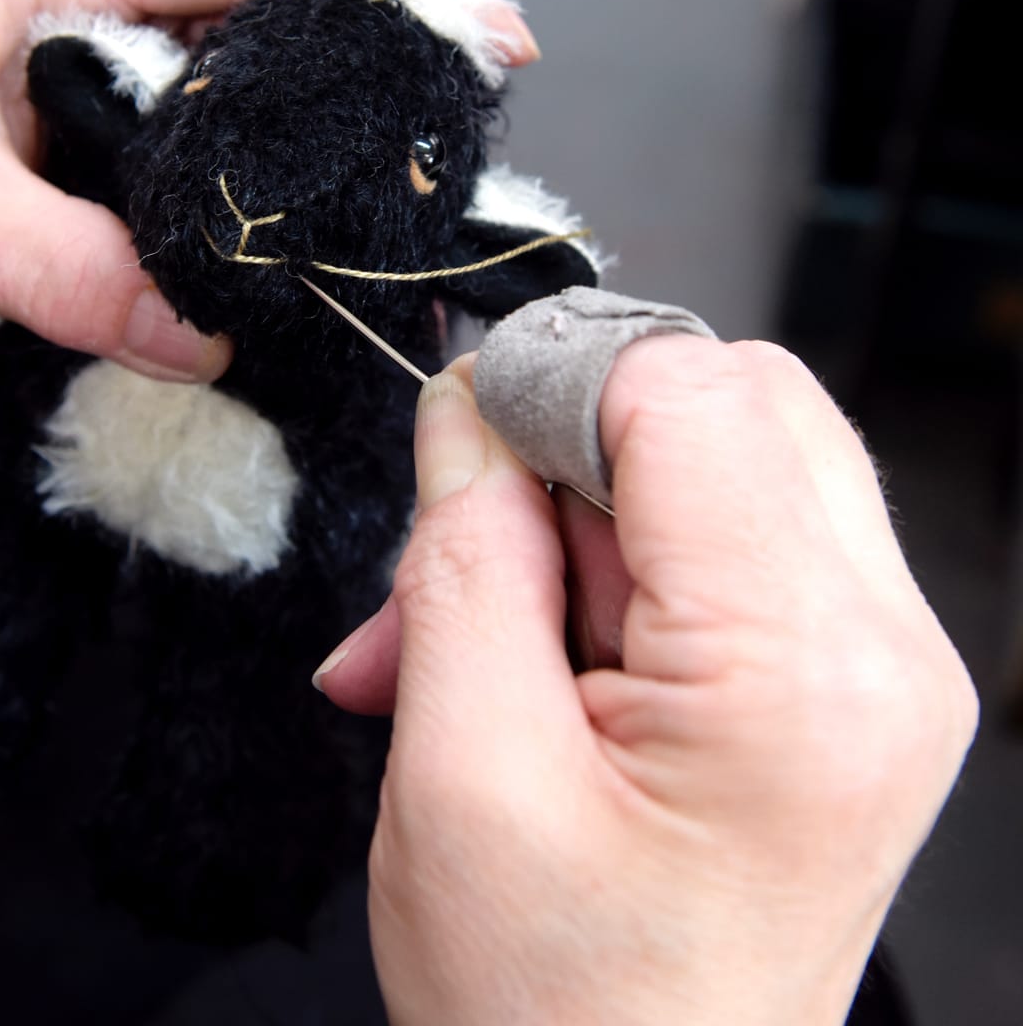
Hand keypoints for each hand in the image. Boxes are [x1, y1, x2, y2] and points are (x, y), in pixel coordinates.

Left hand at [0, 0, 535, 379]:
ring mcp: (116, 17)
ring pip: (274, 23)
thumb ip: (63, 274)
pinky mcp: (124, 75)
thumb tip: (204, 337)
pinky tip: (355, 156)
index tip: (480, 27)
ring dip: (364, 65)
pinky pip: (239, 83)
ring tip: (447, 122)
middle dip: (403, 9)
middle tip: (495, 75)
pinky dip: (309, 117)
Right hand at [317, 343, 976, 1025]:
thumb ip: (464, 556)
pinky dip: (620, 559)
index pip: (692, 391)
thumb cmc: (555, 1012)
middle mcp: (882, 649)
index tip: (461, 438)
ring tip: (482, 626)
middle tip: (476, 545)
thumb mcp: (463, 769)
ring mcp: (879, 664)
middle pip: (733, 400)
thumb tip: (468, 407)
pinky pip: (734, 535)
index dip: (556, 382)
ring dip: (584, 509)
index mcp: (797, 670)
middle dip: (576, 444)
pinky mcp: (845, 679)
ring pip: (729, 455)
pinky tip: (535, 649)